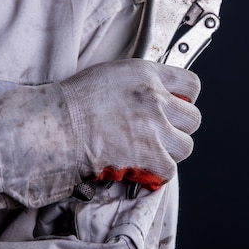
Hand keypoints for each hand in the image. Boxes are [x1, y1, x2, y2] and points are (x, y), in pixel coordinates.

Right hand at [60, 58, 200, 190]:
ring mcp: (155, 128)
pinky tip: (139, 167)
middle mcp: (155, 99)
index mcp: (147, 74)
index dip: (185, 99)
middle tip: (159, 135)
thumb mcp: (110, 76)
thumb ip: (139, 84)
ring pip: (185, 146)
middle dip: (178, 129)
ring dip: (169, 152)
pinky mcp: (150, 155)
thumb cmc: (72, 103)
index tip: (177, 108)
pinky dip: (156, 173)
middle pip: (193, 119)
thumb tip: (153, 97)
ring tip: (146, 153)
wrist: (55, 126)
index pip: (191, 84)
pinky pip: (169, 170)